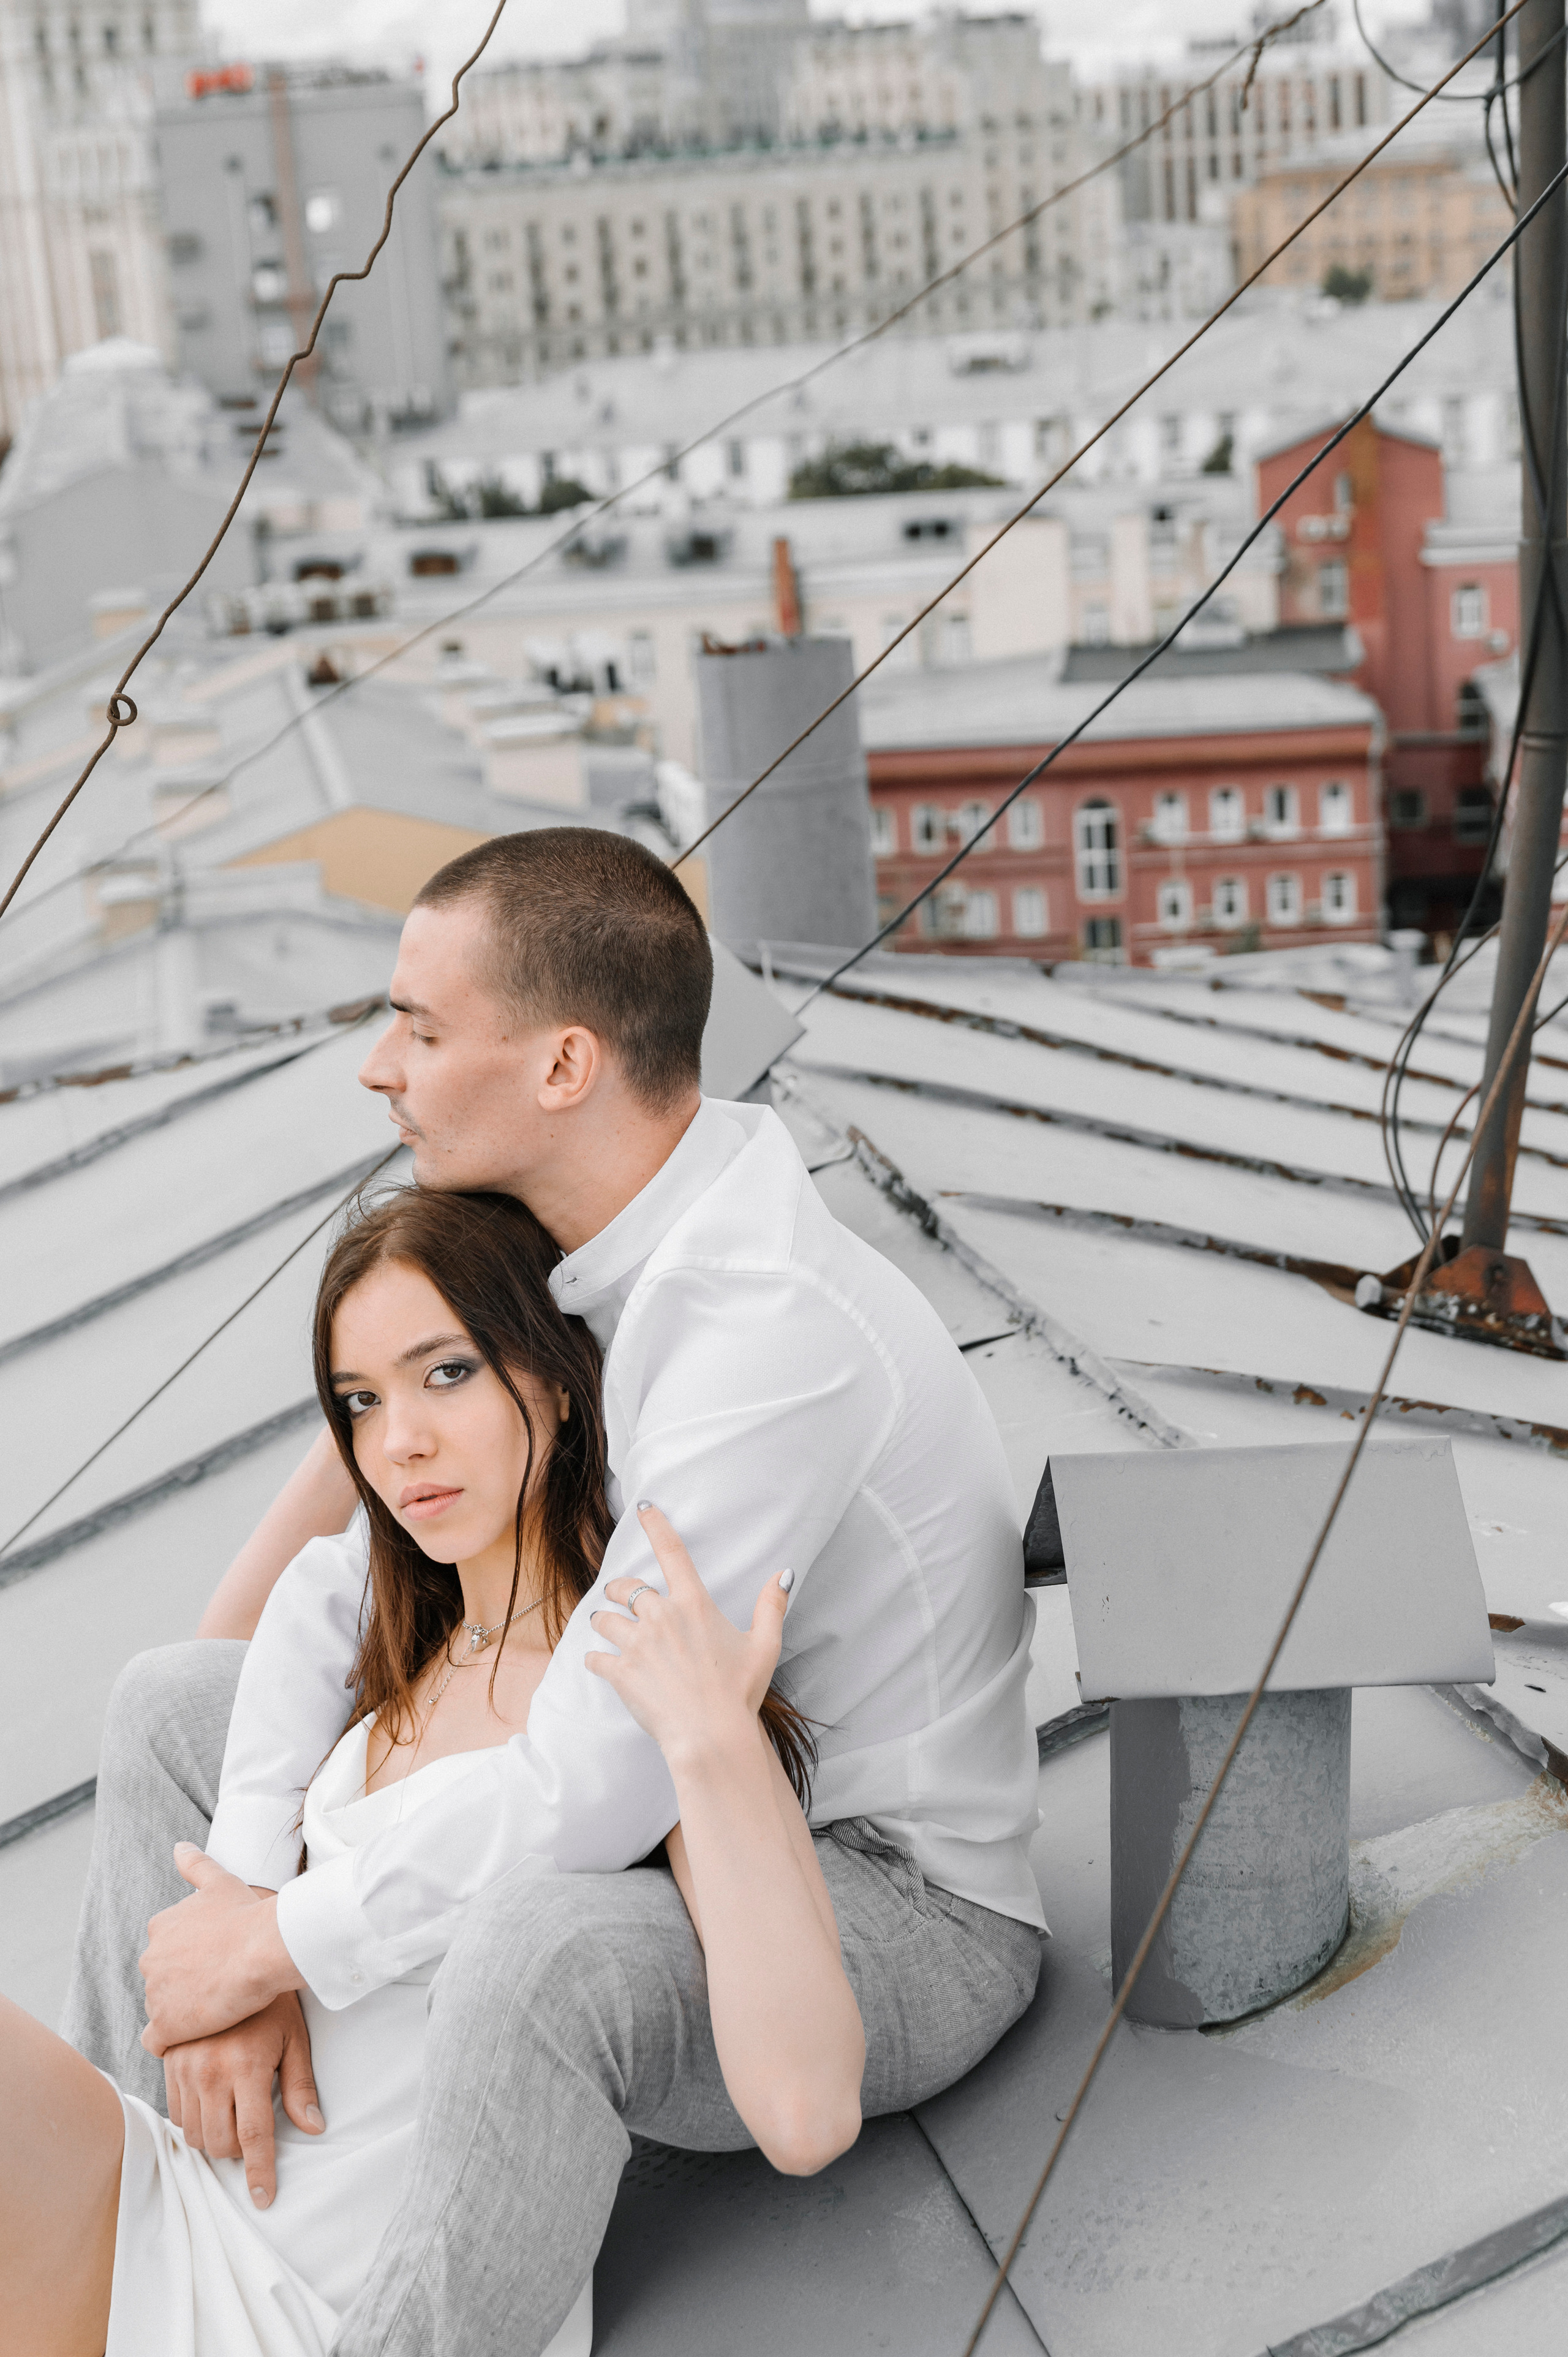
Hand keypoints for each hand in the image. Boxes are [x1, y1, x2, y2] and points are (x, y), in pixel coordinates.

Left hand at [139, 1845, 301, 2052]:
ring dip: (182, 2013)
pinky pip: (155, 2042)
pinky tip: (194, 2038)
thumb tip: (180, 1847)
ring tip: (216, 2013)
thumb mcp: (221, 1882)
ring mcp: (155, 1994)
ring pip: (162, 2010)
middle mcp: (150, 1959)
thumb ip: (196, 1865)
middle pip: (162, 1981)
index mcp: (160, 1927)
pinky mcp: (165, 2025)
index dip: (191, 1960)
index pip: (166, 1951)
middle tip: (219, 1988)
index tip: (215, 1963)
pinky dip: (171, 2042)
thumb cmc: (248, 1915)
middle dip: (184, 1986)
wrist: (263, 1948)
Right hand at [162, 1992, 323, 2209]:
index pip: (254, 2137)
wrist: (234, 1959)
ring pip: (194, 2134)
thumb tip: (314, 2128)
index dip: (259, 2172)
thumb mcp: (295, 2039)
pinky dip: (195, 2120)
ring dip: (216, 2139)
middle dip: (239, 2153)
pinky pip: (176, 2113)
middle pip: (220, 2143)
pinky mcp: (169, 2063)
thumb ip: (300, 2087)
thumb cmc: (273, 2002)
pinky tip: (213, 2104)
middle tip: (255, 2137)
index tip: (263, 2198)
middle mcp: (210, 2072)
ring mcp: (185, 2068)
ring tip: (236, 2118)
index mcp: (247, 2067)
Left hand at [586, 1503, 793, 1763]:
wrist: (710, 1735)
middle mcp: (661, 1616)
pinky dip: (595, 1659)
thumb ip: (772, 1605)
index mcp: (694, 1605)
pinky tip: (599, 1663)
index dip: (656, 1524)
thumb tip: (785, 1573)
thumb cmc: (739, 1692)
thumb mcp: (764, 1646)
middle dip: (618, 1590)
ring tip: (604, 1628)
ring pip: (604, 1619)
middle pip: (625, 1587)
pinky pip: (595, 1657)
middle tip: (617, 1597)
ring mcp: (638, 1644)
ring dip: (602, 1622)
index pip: (672, 1552)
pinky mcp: (621, 1672)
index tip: (643, 1507)